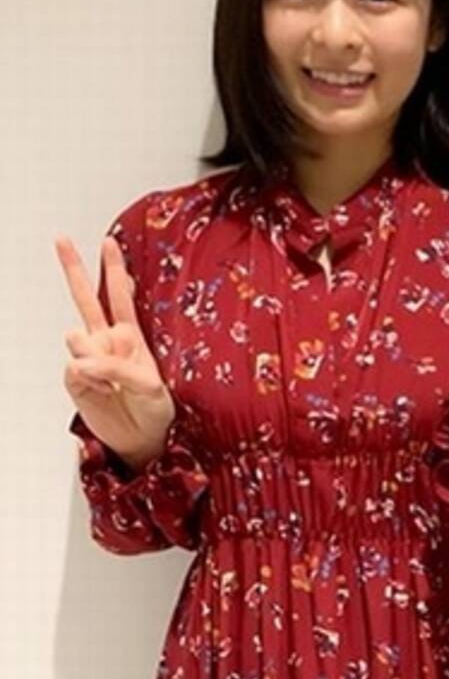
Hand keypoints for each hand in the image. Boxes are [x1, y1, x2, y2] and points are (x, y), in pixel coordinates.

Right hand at [56, 235, 173, 471]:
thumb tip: (79, 353)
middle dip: (75, 268)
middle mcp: (109, 341)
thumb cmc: (155, 409)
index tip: (109, 241)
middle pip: (87, 298)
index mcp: (132, 334)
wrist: (142, 438)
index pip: (121, 295)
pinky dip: (90, 380)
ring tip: (114, 382)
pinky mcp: (76, 378)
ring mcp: (90, 358)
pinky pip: (75, 369)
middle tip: (62, 240)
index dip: (115, 269)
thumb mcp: (150, 385)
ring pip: (78, 337)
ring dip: (94, 357)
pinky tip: (103, 390)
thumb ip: (117, 366)